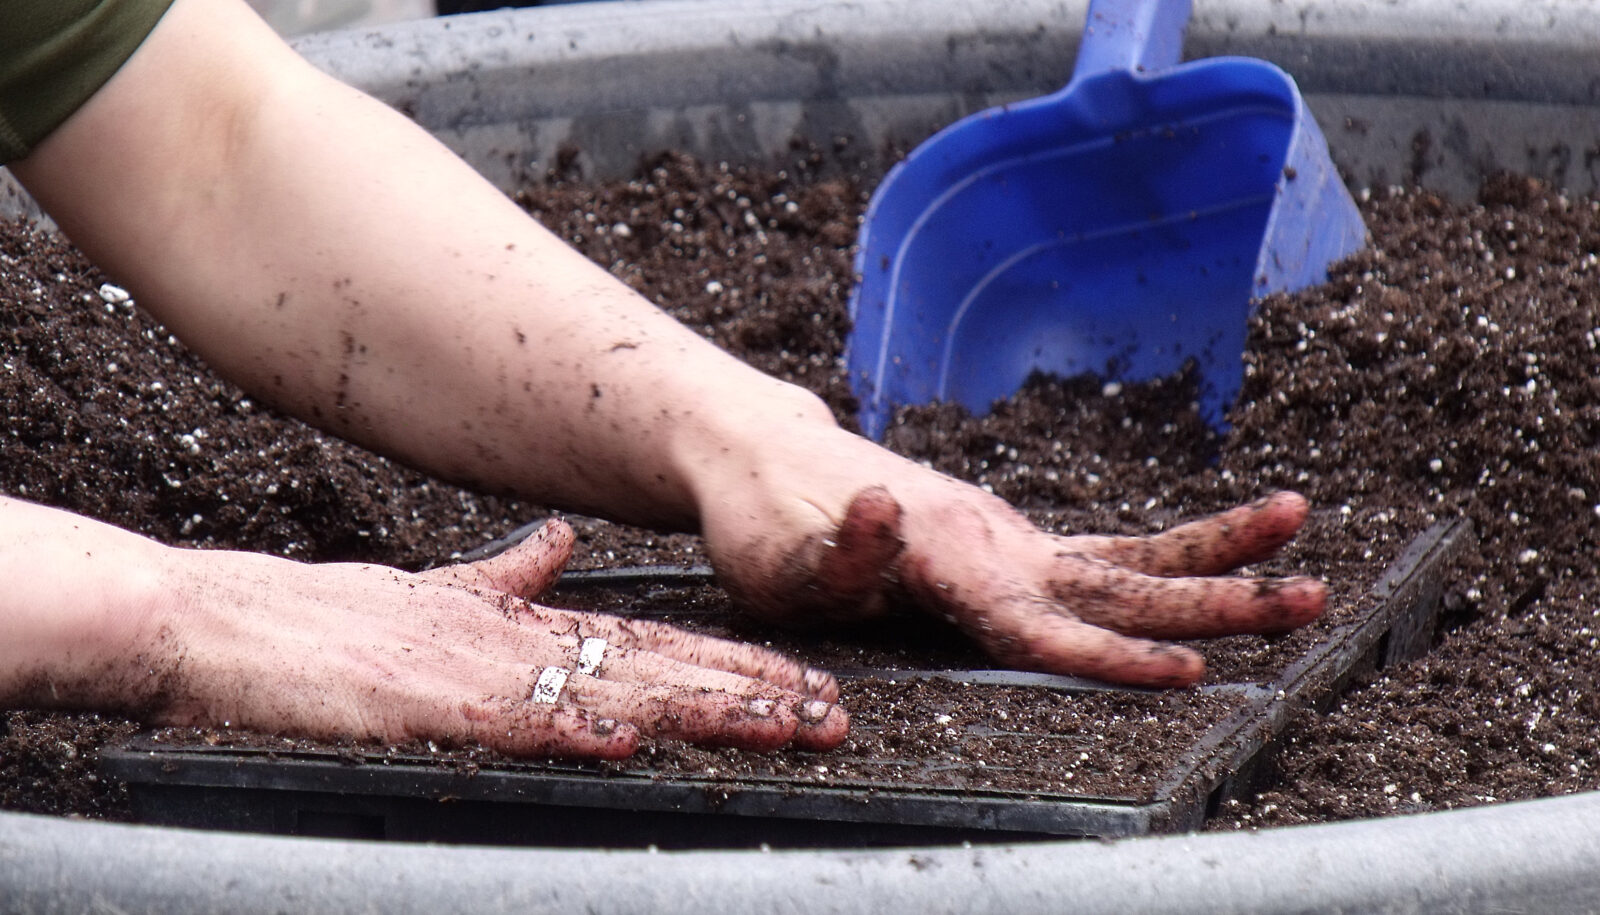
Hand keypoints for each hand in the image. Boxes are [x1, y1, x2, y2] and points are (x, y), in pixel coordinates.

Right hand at [135, 520, 846, 757]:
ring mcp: (479, 671)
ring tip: (781, 726)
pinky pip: (514, 720)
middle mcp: (521, 642)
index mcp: (528, 626)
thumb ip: (506, 576)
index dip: (734, 665)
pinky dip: (574, 727)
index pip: (656, 645)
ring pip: (615, 689)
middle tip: (835, 711)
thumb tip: (558, 543)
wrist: (225, 624)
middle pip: (661, 667)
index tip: (804, 682)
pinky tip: (633, 738)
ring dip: (702, 710)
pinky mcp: (426, 702)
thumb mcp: (437, 595)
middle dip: (752, 692)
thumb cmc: (329, 624)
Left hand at [700, 426, 1325, 686]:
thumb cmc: (770, 524)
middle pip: (1117, 584)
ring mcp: (1010, 541)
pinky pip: (1104, 554)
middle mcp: (995, 545)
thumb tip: (888, 508)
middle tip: (1310, 597)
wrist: (772, 459)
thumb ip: (837, 554)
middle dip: (1214, 599)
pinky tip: (1236, 553)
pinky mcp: (1013, 546)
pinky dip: (1174, 553)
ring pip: (1128, 558)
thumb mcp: (779, 557)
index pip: (1036, 623)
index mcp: (945, 560)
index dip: (1107, 654)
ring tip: (1305, 536)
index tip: (1185, 670)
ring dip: (1218, 557)